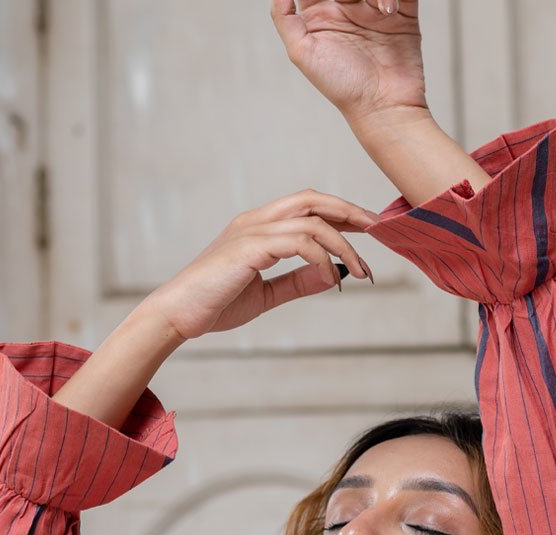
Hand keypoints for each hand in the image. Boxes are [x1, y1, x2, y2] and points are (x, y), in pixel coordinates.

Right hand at [143, 189, 377, 340]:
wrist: (178, 315)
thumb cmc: (216, 304)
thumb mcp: (267, 295)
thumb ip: (298, 283)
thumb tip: (335, 274)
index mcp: (258, 227)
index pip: (306, 207)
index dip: (339, 214)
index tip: (366, 231)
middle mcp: (256, 220)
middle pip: (312, 199)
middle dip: (350, 212)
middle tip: (377, 231)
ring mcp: (252, 230)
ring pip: (312, 221)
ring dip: (344, 245)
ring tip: (361, 271)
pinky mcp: (250, 247)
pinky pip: (300, 243)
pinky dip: (322, 259)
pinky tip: (330, 278)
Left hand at [271, 0, 425, 125]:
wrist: (383, 106)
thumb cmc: (343, 86)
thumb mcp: (302, 54)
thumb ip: (284, 19)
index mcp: (322, 14)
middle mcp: (347, 8)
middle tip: (349, 0)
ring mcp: (374, 9)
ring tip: (377, 8)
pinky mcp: (402, 13)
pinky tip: (388, 10)